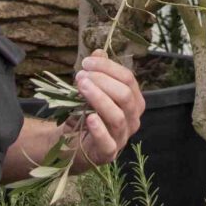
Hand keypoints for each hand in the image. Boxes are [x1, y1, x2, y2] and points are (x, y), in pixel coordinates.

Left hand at [68, 54, 144, 170]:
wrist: (72, 144)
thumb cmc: (85, 114)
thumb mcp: (90, 90)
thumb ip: (97, 72)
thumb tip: (99, 52)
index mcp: (133, 101)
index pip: (128, 79)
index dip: (108, 68)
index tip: (86, 63)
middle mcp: (133, 119)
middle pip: (125, 96)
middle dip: (102, 81)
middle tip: (81, 76)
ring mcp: (122, 137)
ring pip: (117, 116)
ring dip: (98, 98)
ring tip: (81, 87)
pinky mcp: (109, 153)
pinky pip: (108, 142)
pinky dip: (100, 129)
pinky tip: (90, 118)